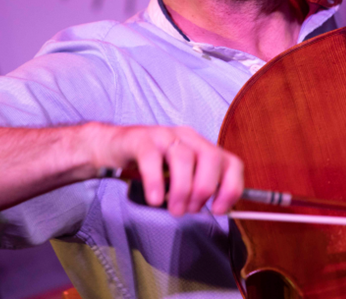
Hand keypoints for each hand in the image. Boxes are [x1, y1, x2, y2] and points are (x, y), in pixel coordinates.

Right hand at [93, 124, 243, 216]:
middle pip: (210, 157)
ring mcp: (164, 136)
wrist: (114, 146)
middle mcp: (187, 137)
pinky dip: (156, 182)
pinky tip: (154, 199)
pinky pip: (152, 159)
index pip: (231, 162)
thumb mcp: (179, 175)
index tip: (220, 209)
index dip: (231, 187)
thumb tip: (216, 210)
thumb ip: (196, 187)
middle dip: (204, 189)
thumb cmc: (151, 164)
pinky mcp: (141, 140)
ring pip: (183, 158)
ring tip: (174, 208)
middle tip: (191, 210)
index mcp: (202, 146)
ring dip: (182, 190)